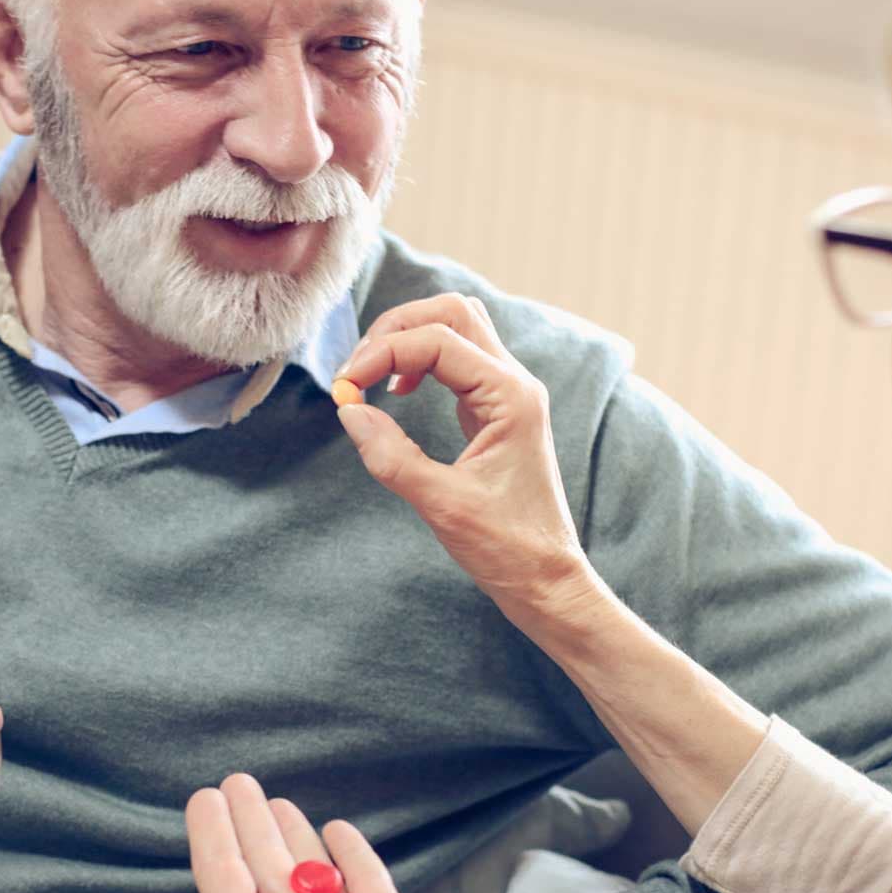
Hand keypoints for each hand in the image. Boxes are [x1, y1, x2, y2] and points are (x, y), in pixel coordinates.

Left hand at [80, 774, 471, 892]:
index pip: (222, 873)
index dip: (210, 834)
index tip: (202, 796)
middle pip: (264, 860)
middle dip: (249, 822)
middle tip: (238, 780)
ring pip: (311, 866)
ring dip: (293, 833)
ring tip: (278, 802)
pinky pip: (366, 877)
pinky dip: (352, 851)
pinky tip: (337, 829)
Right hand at [334, 294, 599, 624]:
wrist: (547, 579)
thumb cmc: (506, 548)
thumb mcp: (441, 504)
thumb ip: (392, 455)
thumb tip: (349, 411)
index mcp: (510, 397)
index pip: (438, 341)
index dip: (383, 353)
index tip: (345, 388)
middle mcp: (514, 383)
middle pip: (452, 313)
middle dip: (397, 329)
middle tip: (357, 371)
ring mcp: (508, 393)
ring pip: (457, 328)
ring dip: (410, 339)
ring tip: (372, 375)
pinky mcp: (497, 410)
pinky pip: (458, 360)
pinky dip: (421, 361)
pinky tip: (398, 393)